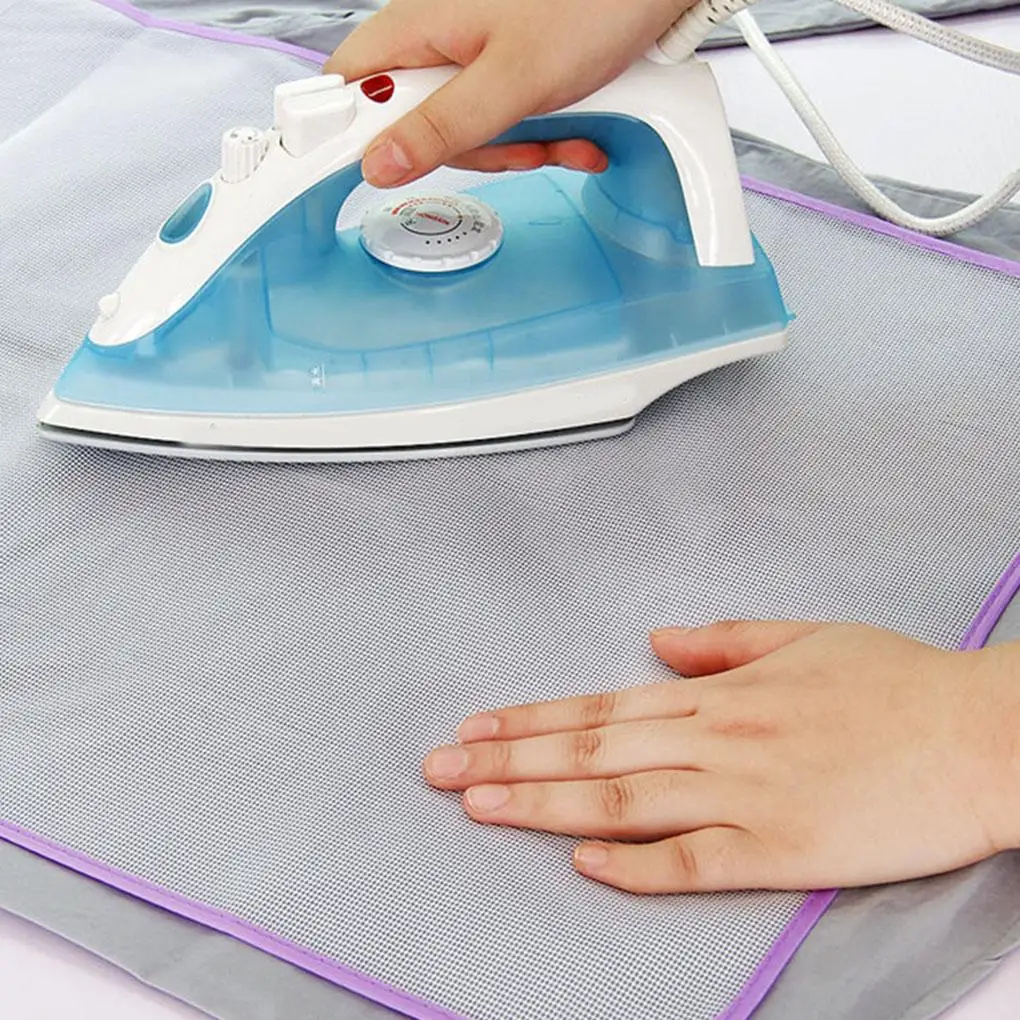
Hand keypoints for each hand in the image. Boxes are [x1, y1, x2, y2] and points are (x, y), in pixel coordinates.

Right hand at [323, 0, 696, 186]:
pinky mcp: (511, 67)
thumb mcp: (512, 82)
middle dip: (469, 152)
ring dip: (517, 149)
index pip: (343, 91)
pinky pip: (506, 118)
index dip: (337, 139)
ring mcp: (476, 54)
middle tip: (512, 148)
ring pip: (467, 130)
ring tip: (560, 137)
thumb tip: (378, 164)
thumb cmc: (593, 2)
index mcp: (417, 27)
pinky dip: (541, 135)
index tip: (343, 180)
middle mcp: (440, 38)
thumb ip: (443, 128)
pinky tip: (577, 136)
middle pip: (414, 124)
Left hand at [423, 620, 1019, 892]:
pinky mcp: (785, 851)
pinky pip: (698, 860)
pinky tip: (585, 867)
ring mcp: (748, 795)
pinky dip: (638, 865)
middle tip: (439, 769)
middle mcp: (720, 740)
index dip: (532, 718)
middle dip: (508, 759)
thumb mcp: (805, 636)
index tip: (475, 726)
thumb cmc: (896, 682)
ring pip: (624, 798)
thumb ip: (724, 640)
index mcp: (721, 694)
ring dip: (545, 803)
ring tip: (478, 806)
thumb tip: (656, 639)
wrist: (978, 734)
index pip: (601, 705)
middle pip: (593, 749)